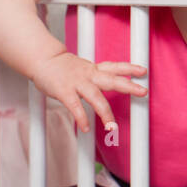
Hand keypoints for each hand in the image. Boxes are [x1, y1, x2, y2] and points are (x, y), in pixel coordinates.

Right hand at [30, 50, 148, 133]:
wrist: (42, 59)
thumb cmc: (62, 66)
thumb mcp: (83, 67)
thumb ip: (96, 75)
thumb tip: (110, 83)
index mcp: (94, 69)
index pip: (115, 67)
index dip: (129, 69)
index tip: (143, 71)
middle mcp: (89, 75)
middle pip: (112, 80)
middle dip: (128, 87)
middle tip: (143, 92)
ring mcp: (77, 83)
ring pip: (95, 97)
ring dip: (105, 113)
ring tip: (112, 127)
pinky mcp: (64, 91)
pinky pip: (75, 106)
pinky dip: (81, 118)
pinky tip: (86, 128)